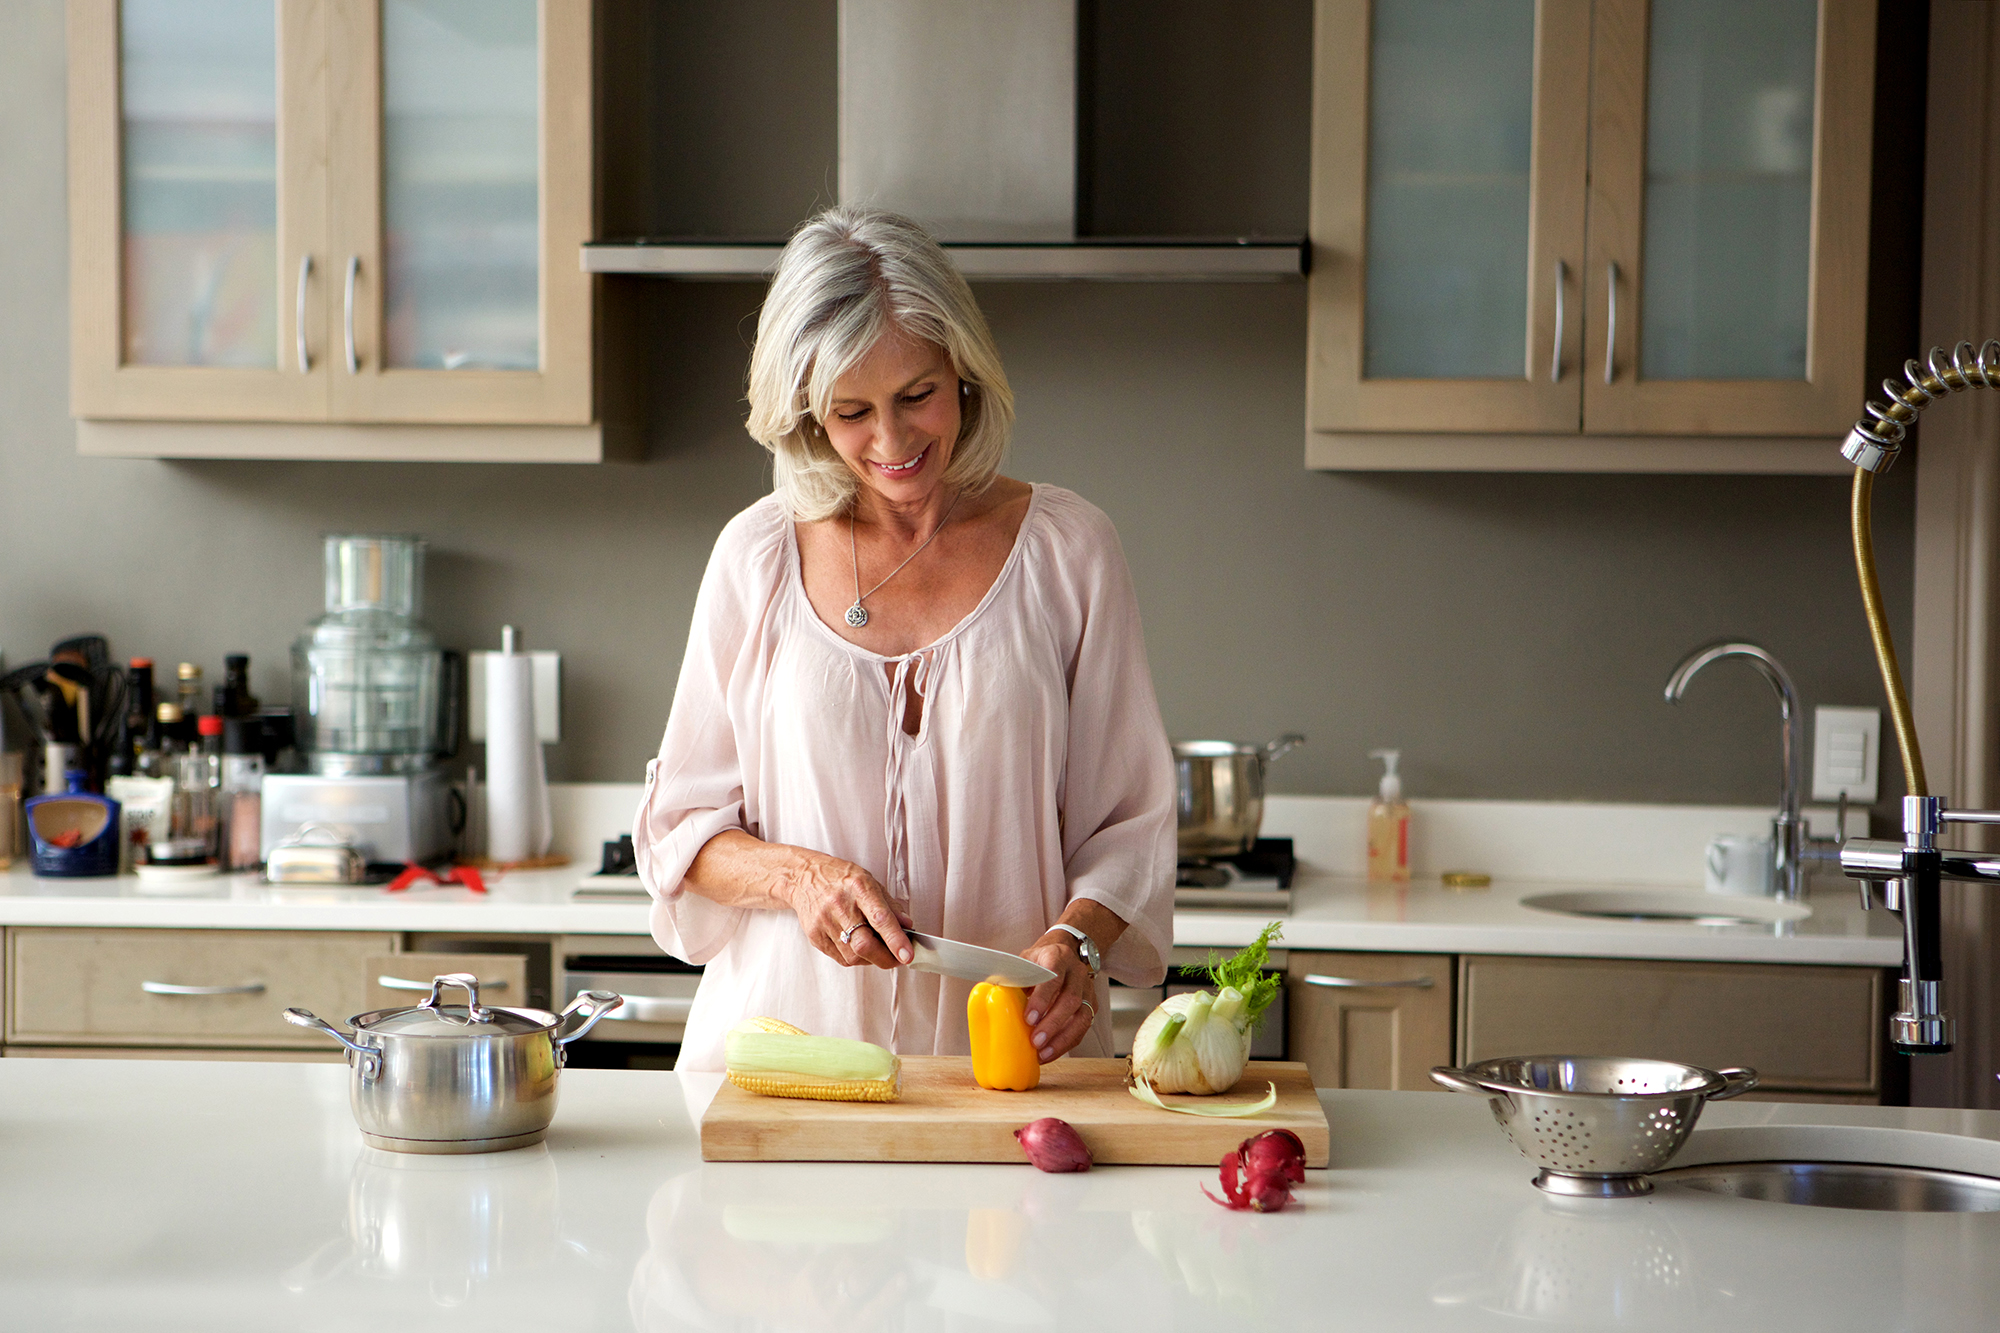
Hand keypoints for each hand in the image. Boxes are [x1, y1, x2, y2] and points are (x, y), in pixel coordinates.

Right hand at [779, 848, 912, 968]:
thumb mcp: (870, 881)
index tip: (907, 954)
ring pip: (853, 956)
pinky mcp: (815, 936)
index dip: (896, 940)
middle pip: (864, 944)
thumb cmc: (840, 878)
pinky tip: (859, 947)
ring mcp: (824, 922)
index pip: (880, 918)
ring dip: (872, 959)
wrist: (803, 877)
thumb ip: (890, 905)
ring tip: (878, 949)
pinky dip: (856, 958)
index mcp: (859, 887)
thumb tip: (907, 926)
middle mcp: (840, 905)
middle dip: (886, 958)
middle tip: (898, 959)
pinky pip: (841, 958)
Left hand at [1021, 934, 1095, 1062]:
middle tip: (1035, 1041)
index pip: (1054, 977)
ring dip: (1062, 1038)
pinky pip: (1082, 1028)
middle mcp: (1076, 973)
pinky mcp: (1092, 1006)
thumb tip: (990, 995)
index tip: (1029, 1018)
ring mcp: (1087, 990)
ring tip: (1043, 1053)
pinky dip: (1066, 1043)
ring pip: (1082, 1017)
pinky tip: (1050, 1052)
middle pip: (1071, 1000)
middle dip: (1053, 1023)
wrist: (1062, 953)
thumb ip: (1012, 977)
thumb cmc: (1039, 961)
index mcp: (1057, 957)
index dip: (1042, 999)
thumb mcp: (1024, 961)